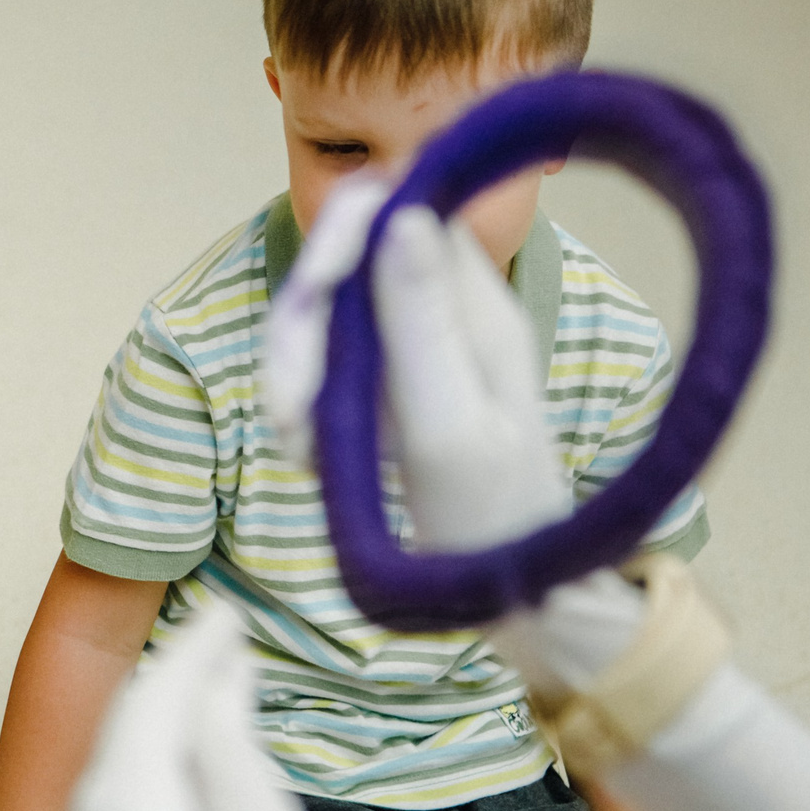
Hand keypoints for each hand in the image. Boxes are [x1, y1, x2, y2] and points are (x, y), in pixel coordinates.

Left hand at [48, 603, 338, 810]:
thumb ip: (235, 759)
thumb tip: (218, 687)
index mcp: (125, 807)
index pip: (156, 695)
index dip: (196, 649)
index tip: (230, 611)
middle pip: (126, 730)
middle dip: (173, 680)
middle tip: (221, 637)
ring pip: (114, 774)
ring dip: (157, 731)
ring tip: (208, 695)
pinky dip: (147, 782)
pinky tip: (184, 782)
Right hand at [268, 188, 566, 548]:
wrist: (522, 599)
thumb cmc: (491, 520)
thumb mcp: (450, 426)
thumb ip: (420, 321)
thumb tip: (399, 211)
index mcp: (479, 308)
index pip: (401, 211)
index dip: (341, 238)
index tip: (309, 304)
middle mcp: (453, 313)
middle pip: (351, 263)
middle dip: (301, 326)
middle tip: (287, 411)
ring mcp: (423, 349)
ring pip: (330, 317)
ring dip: (294, 374)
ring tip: (297, 449)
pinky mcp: (398, 386)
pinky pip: (331, 366)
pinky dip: (306, 407)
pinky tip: (309, 459)